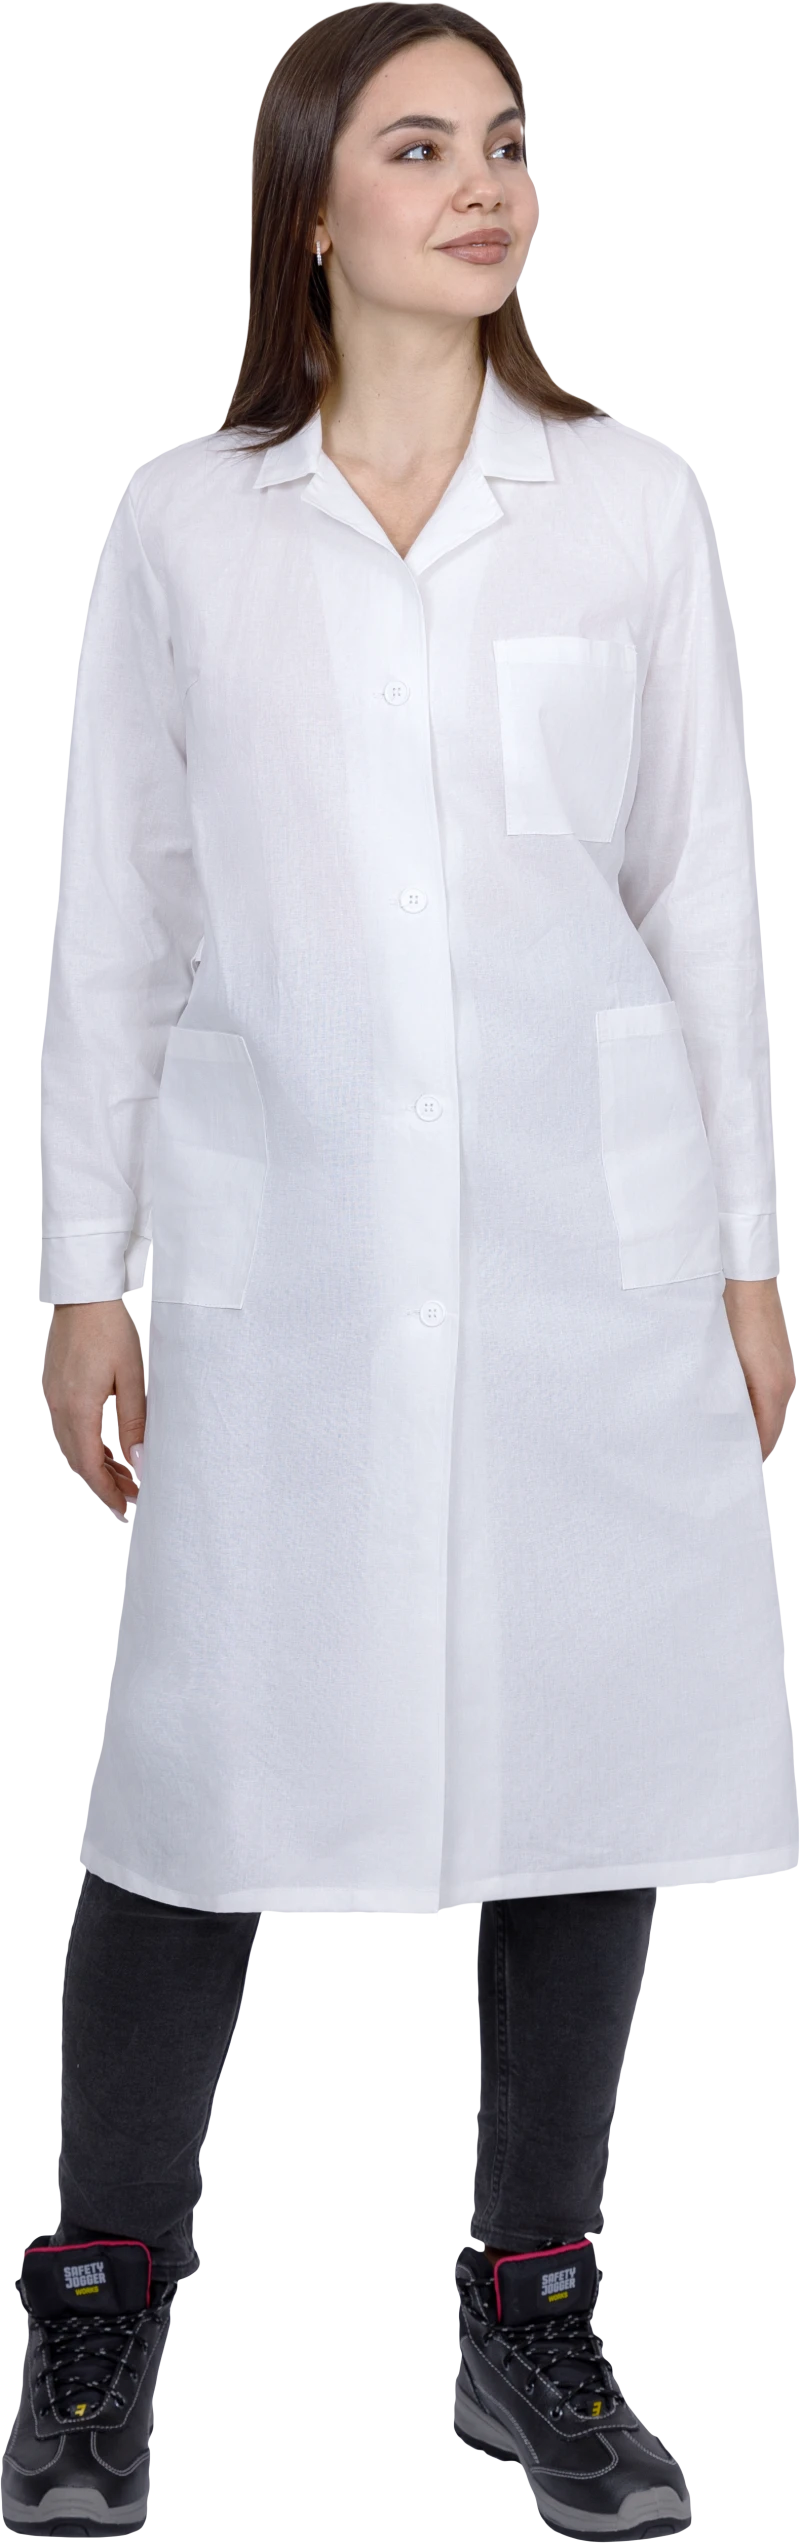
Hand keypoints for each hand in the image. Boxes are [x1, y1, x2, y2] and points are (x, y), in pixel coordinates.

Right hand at [42, 1300, 145, 1515]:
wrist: (84, 1296)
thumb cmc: (110, 1330)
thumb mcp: (132, 1377)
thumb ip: (135, 1422)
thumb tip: (138, 1461)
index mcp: (78, 1408)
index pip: (90, 1466)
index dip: (108, 1491)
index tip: (127, 1506)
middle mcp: (60, 1408)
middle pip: (78, 1462)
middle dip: (105, 1484)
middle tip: (132, 1496)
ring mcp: (54, 1399)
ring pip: (72, 1447)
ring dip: (97, 1466)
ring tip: (125, 1477)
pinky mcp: (56, 1389)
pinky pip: (69, 1430)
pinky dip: (88, 1446)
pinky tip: (108, 1450)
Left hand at [722, 1277, 795, 1460]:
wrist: (749, 1287)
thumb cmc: (735, 1320)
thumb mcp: (726, 1363)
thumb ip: (727, 1394)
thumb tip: (721, 1419)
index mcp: (771, 1390)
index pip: (763, 1435)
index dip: (750, 1452)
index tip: (735, 1466)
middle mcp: (784, 1385)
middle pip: (772, 1427)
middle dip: (755, 1442)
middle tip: (731, 1456)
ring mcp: (785, 1374)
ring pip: (773, 1411)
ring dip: (758, 1424)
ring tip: (734, 1434)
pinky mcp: (780, 1363)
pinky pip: (773, 1396)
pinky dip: (760, 1407)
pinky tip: (742, 1406)